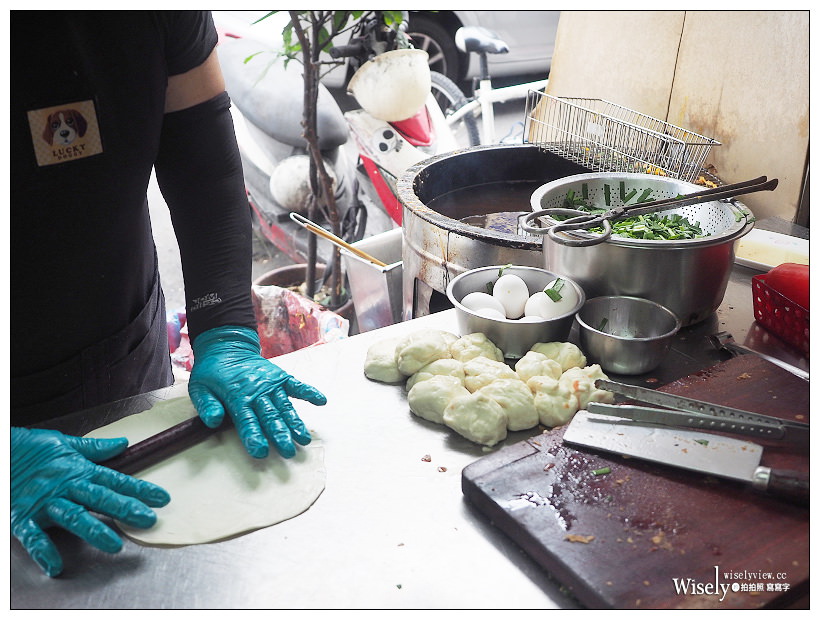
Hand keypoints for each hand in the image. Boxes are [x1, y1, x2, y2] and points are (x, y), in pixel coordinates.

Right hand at [11, 427, 170, 576]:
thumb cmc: (30, 448)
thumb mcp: (65, 443)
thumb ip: (96, 448)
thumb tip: (123, 443)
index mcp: (78, 470)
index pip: (115, 480)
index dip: (140, 489)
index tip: (161, 498)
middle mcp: (65, 487)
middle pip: (100, 498)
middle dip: (125, 509)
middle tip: (147, 519)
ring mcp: (45, 504)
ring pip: (73, 517)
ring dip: (94, 531)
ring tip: (113, 545)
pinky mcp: (22, 517)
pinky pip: (34, 537)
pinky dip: (44, 552)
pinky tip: (55, 566)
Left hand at [189, 325, 326, 458]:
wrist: (227, 346)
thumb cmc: (212, 371)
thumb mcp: (199, 388)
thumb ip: (207, 405)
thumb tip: (213, 421)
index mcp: (237, 396)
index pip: (246, 420)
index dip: (254, 436)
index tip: (261, 452)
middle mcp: (257, 391)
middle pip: (270, 417)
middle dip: (280, 435)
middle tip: (289, 452)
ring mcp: (271, 384)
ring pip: (284, 407)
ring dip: (295, 423)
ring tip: (304, 439)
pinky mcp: (280, 377)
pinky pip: (296, 385)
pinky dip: (309, 392)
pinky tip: (321, 401)